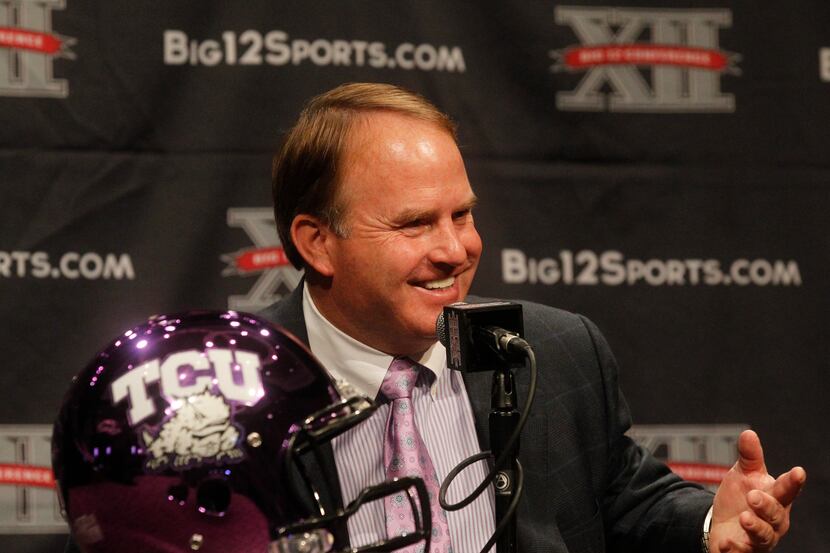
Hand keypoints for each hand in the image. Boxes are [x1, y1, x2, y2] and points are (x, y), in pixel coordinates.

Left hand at [709, 430, 805, 551]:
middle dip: (766, 505)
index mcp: (776, 498)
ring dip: (755, 528)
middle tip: (753, 496)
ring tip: (744, 518)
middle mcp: (772, 521)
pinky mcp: (744, 551)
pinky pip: (742, 552)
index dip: (793, 482)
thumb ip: (749, 457)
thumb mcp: (744, 475)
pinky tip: (725, 544)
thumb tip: (748, 433)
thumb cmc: (741, 498)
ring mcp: (760, 538)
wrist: (725, 525)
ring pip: (763, 536)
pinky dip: (734, 548)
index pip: (786, 490)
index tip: (798, 472)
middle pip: (775, 514)